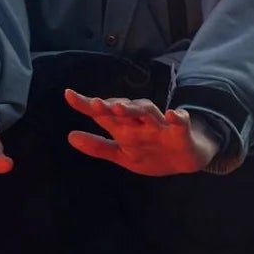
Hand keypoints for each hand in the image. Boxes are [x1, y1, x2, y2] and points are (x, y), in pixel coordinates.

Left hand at [63, 89, 219, 174]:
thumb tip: (70, 136)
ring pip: (147, 112)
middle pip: (123, 110)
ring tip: (121, 107)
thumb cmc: (152, 152)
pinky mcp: (181, 132)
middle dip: (110, 106)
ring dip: (135, 108)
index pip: (103, 114)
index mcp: (125, 128)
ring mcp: (160, 126)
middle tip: (95, 103)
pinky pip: (180, 123)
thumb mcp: (122, 154)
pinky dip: (177, 117)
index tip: (68, 94)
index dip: (86, 104)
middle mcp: (140, 122)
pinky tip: (172, 115)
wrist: (186, 160)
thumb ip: (98, 147)